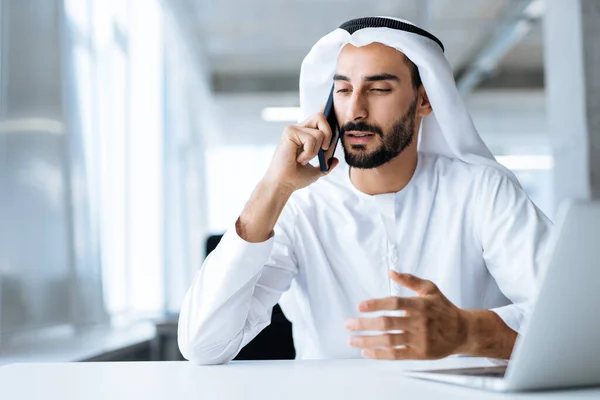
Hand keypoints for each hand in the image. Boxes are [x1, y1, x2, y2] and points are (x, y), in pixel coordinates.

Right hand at [262, 112, 338, 192]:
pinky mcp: (289, 132)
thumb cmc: (295, 178)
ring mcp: (293, 130)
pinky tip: (299, 159)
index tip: (332, 129)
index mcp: (304, 135)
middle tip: (324, 149)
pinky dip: (309, 153)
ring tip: (303, 160)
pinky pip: (311, 138)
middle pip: (321, 116)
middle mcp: (298, 129)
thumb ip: (326, 165)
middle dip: (328, 133)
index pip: (319, 119)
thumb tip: (336, 160)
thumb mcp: (316, 171)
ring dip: (315, 151)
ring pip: (319, 132)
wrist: (283, 185)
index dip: (328, 118)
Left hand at [345, 271, 468, 359]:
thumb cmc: (444, 308)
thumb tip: (391, 272)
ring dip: (367, 340)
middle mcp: (419, 322)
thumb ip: (410, 280)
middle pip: (387, 323)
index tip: (359, 306)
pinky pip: (396, 355)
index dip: (375, 304)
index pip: (394, 303)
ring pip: (389, 340)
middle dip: (364, 324)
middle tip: (348, 324)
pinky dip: (380, 354)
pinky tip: (366, 352)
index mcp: (419, 305)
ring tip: (351, 340)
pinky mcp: (420, 353)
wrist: (463, 331)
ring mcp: (419, 339)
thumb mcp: (430, 289)